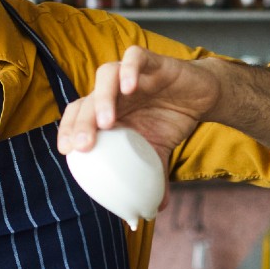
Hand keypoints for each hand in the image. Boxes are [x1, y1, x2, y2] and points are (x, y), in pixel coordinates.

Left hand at [56, 45, 218, 161]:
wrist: (202, 96)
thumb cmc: (169, 121)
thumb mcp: (158, 152)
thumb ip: (152, 177)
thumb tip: (153, 211)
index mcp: (106, 112)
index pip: (76, 116)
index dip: (67, 130)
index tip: (67, 152)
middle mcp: (112, 92)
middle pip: (87, 100)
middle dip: (81, 123)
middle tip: (83, 145)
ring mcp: (129, 74)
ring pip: (105, 75)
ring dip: (103, 98)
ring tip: (107, 122)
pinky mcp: (151, 61)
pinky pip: (135, 57)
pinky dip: (129, 69)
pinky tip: (130, 87)